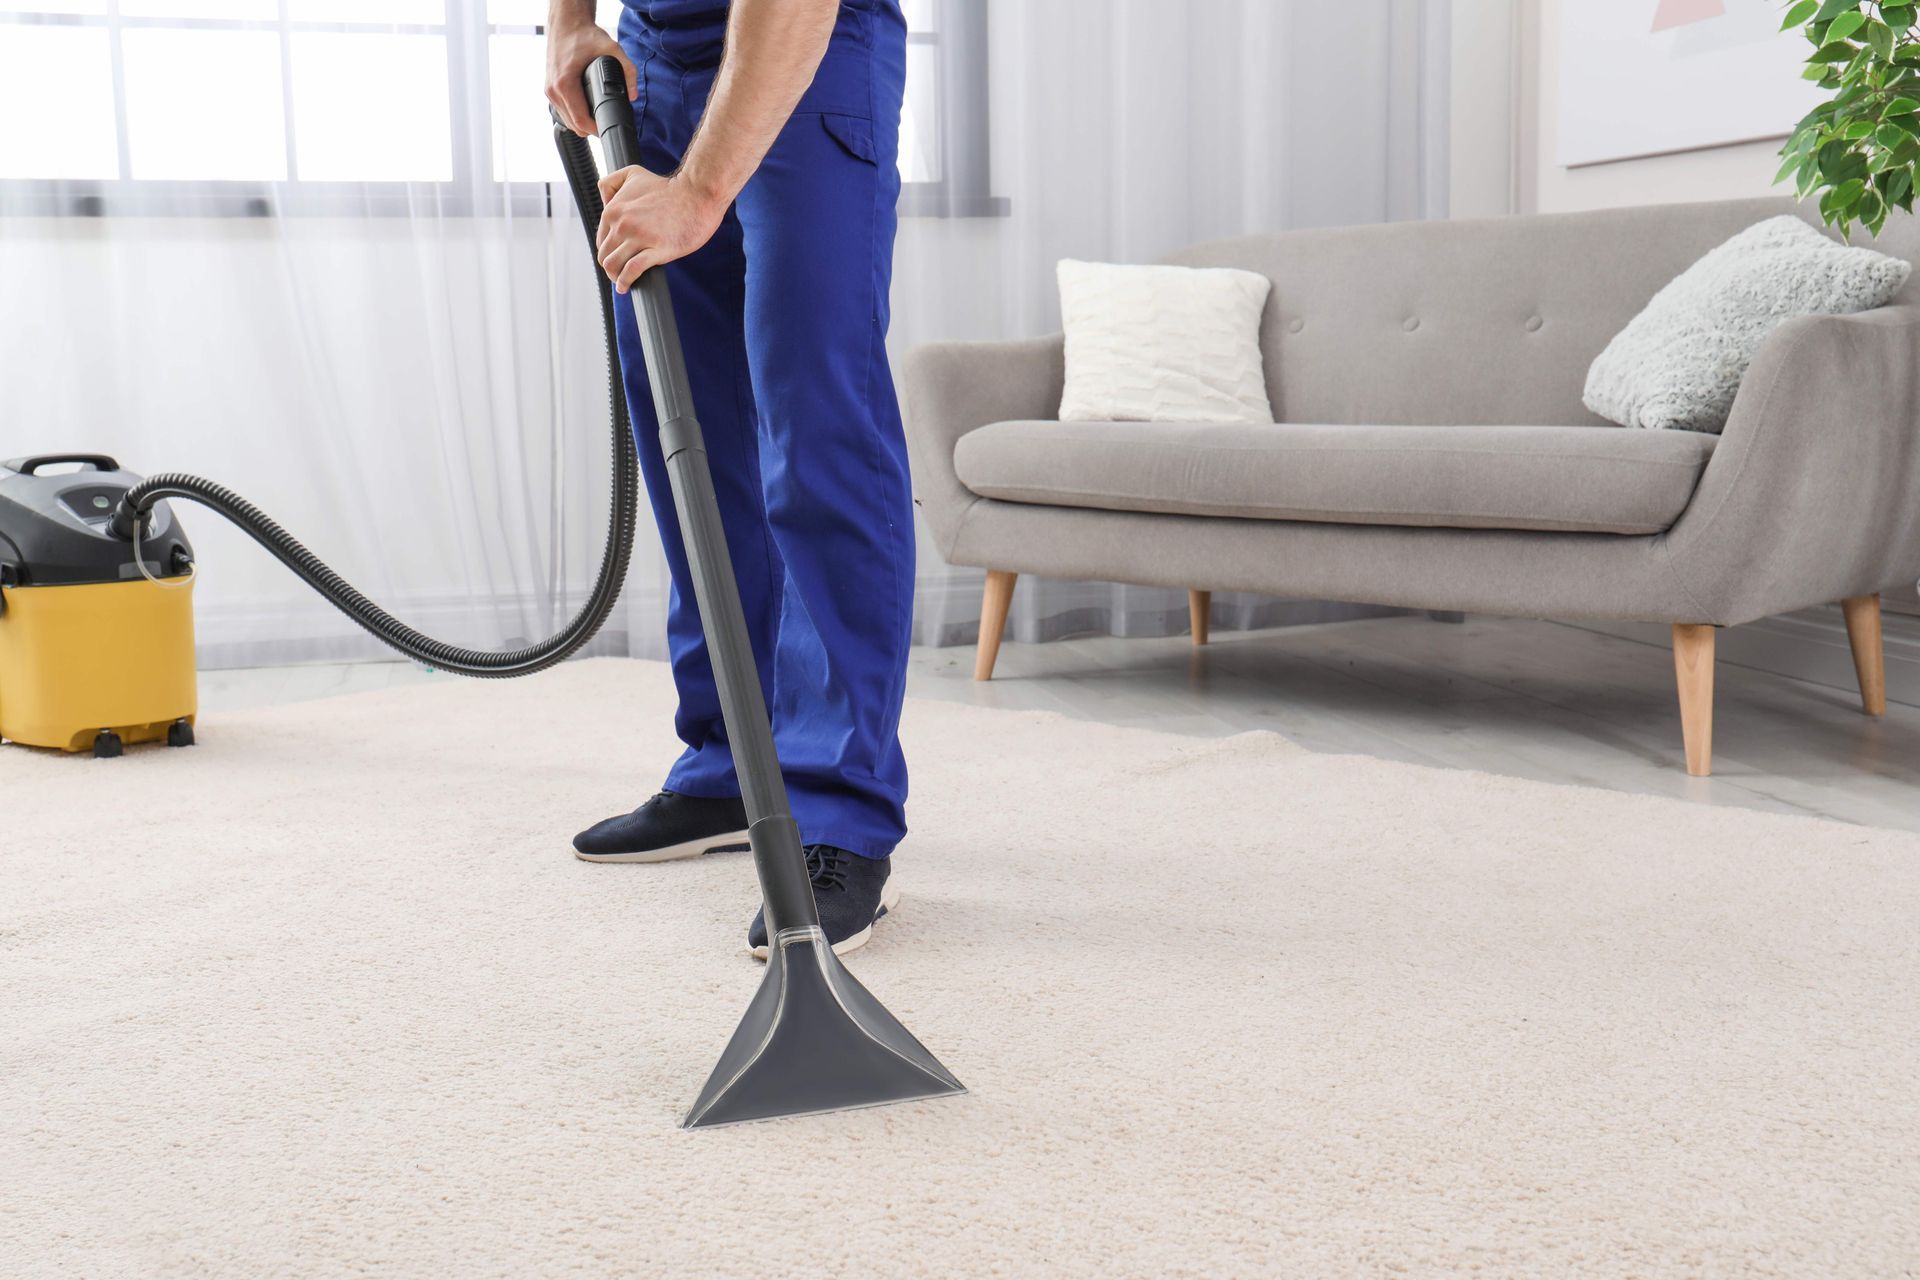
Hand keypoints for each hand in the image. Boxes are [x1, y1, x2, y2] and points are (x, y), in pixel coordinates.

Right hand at [545, 17, 636, 137]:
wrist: (566, 23)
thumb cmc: (583, 34)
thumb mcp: (610, 48)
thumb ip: (627, 70)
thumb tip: (634, 94)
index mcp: (564, 83)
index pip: (580, 120)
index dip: (596, 129)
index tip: (610, 128)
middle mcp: (553, 90)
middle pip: (573, 125)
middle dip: (592, 128)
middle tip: (608, 122)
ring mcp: (549, 90)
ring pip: (567, 121)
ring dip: (582, 123)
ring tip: (599, 116)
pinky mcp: (550, 89)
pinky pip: (563, 111)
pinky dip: (575, 114)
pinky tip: (587, 109)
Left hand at [596, 166, 726, 291]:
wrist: (697, 194)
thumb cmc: (669, 188)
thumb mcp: (633, 174)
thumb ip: (611, 183)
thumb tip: (604, 203)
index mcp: (614, 209)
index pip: (601, 240)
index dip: (608, 252)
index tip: (617, 259)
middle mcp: (622, 224)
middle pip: (605, 255)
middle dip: (611, 267)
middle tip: (620, 273)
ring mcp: (639, 237)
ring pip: (614, 265)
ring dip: (616, 277)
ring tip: (622, 282)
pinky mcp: (656, 249)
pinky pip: (632, 270)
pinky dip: (626, 282)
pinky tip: (627, 287)